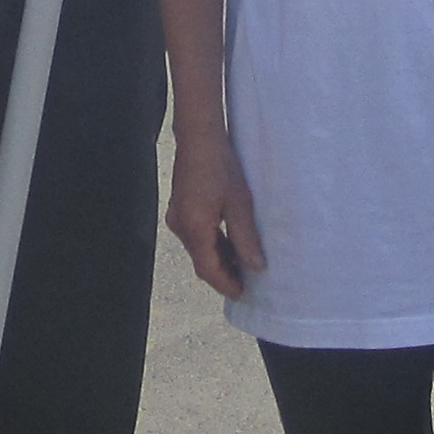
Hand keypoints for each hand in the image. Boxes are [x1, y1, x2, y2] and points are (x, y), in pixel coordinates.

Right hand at [162, 129, 263, 293]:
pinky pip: (195, 236)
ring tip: (242, 263)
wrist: (199, 138)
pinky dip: (211, 244)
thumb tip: (256, 267)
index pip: (208, 269)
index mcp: (194, 228)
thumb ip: (246, 239)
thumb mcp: (240, 204)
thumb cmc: (222, 167)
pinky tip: (228, 243)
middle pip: (201, 261)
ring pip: (198, 250)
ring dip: (218, 259)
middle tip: (246, 282)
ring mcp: (176, 218)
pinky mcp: (179, 209)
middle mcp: (180, 227)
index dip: (226, 284)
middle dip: (223, 274)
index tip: (242, 294)